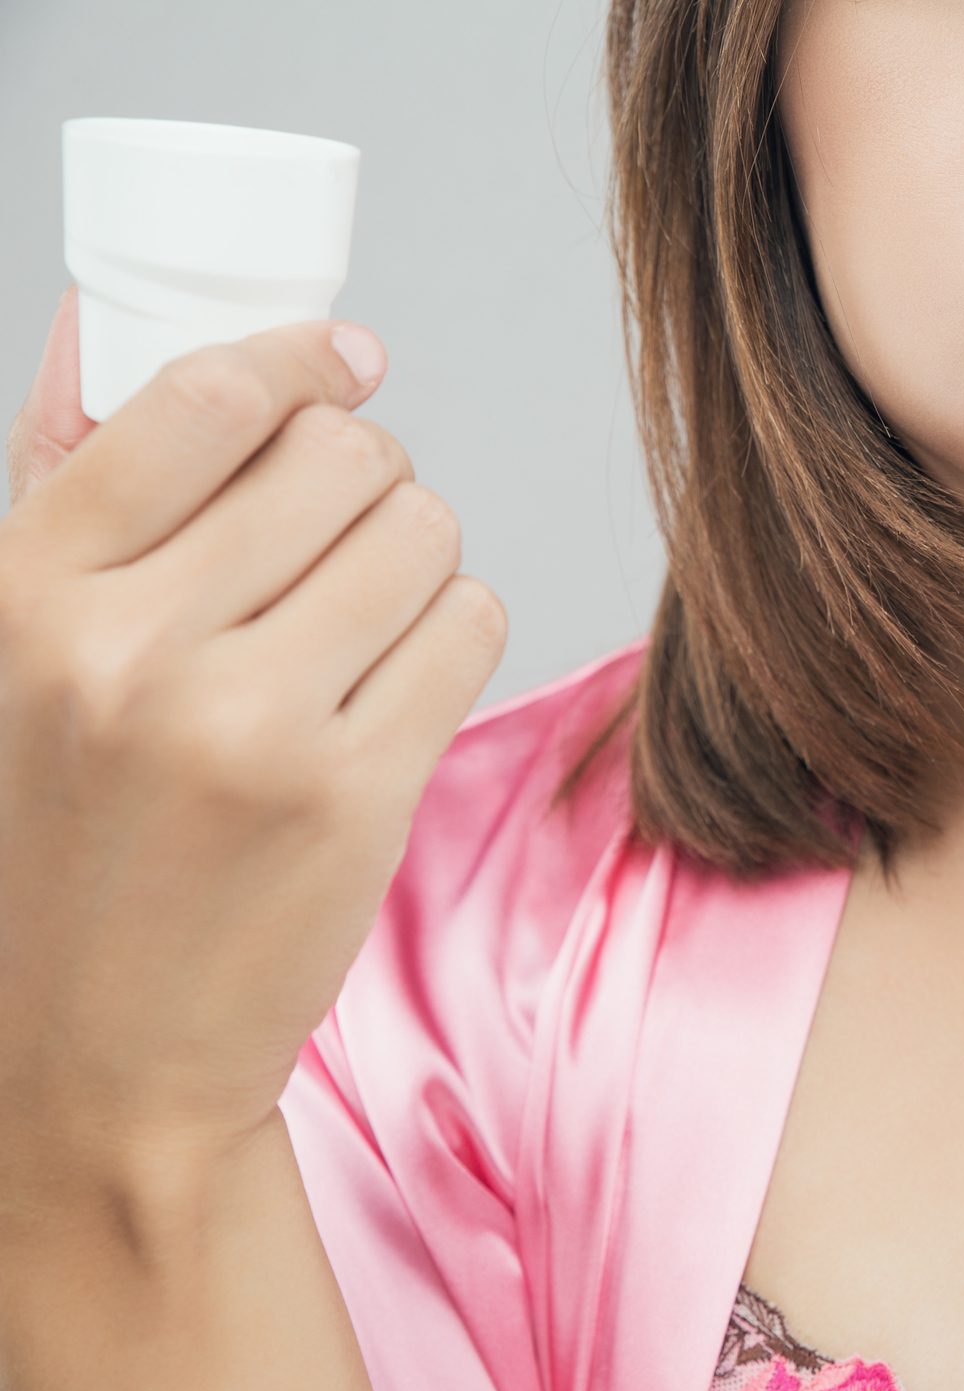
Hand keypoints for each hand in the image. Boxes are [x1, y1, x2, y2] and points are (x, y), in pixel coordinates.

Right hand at [0, 286, 507, 1201]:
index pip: (204, 399)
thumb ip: (65, 484)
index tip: (344, 361)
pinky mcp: (357, 793)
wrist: (94, 1058)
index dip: (299, 361)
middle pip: (344, 458)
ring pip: (424, 533)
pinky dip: (455, 634)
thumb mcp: (16, 653)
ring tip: (362, 622)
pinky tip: (396, 684)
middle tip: (342, 537)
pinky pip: (472, 624)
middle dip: (367, 478)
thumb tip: (111, 312)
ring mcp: (253, 725)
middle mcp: (134, 648)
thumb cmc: (61, 845)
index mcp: (29, 593)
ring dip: (417, 558)